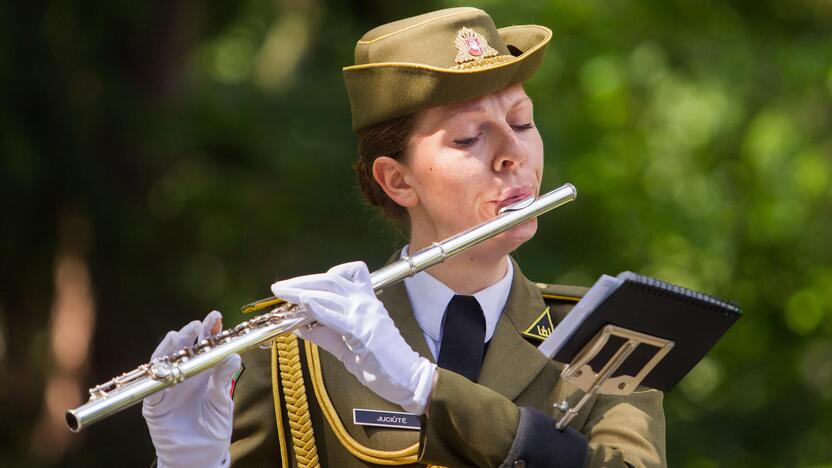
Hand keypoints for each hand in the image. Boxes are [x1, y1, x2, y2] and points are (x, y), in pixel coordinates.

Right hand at [142, 310, 240, 467]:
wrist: (199, 458)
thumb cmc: (212, 430)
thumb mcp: (222, 403)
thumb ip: (223, 381)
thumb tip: (233, 356)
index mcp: (203, 373)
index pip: (205, 346)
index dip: (209, 330)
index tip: (216, 317)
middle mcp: (184, 376)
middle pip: (184, 348)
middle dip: (190, 333)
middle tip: (199, 325)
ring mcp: (168, 388)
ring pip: (165, 361)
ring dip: (172, 347)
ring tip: (180, 335)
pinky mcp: (154, 404)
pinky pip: (153, 385)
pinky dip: (157, 372)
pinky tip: (164, 360)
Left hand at [271, 261, 435, 413]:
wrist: (409, 380)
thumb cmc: (384, 365)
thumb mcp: (348, 347)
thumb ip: (326, 334)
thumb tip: (301, 327)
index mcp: (367, 302)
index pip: (344, 275)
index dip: (317, 278)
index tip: (297, 286)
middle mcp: (367, 303)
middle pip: (330, 279)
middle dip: (302, 281)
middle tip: (280, 287)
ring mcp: (366, 315)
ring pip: (330, 292)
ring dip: (302, 291)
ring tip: (283, 292)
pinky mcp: (364, 332)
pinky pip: (337, 316)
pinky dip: (318, 308)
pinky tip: (303, 304)